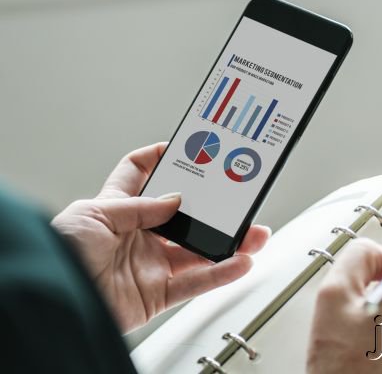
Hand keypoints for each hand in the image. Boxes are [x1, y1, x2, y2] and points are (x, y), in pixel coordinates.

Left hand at [52, 142, 269, 332]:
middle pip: (184, 216)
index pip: (138, 173)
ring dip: (230, 243)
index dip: (159, 158)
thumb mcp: (93, 216)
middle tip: (236, 197)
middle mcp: (137, 235)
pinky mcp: (157, 294)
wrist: (57, 304)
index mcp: (116, 209)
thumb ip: (139, 207)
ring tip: (253, 235)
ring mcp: (150, 264)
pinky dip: (221, 274)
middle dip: (213, 206)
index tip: (186, 148)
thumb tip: (176, 199)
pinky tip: (240, 262)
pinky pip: (196, 283)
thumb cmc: (59, 256)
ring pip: (199, 250)